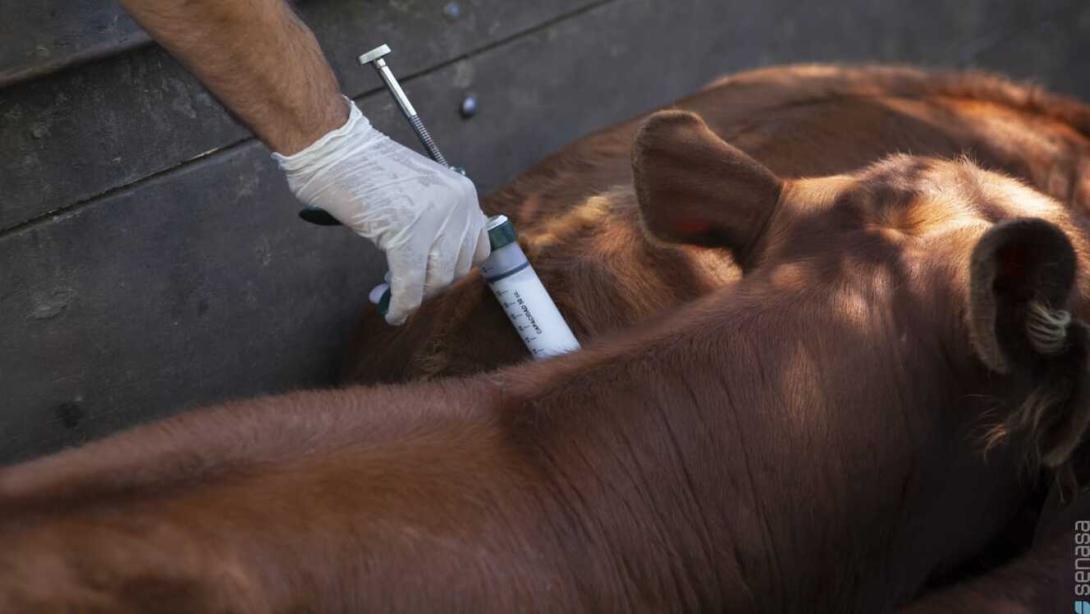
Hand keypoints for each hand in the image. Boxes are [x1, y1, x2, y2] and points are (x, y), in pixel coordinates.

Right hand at [274, 99, 489, 324]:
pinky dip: (400, 305)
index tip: (430, 275)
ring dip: (415, 294)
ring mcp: (434, 219)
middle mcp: (458, 205)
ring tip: (390, 291)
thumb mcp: (421, 192)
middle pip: (458, 268)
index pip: (477, 248)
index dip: (453, 268)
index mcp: (464, 193)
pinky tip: (390, 311)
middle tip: (404, 286)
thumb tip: (438, 265)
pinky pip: (410, 285)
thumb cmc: (365, 170)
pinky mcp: (406, 235)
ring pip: (436, 281)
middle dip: (430, 284)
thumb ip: (439, 221)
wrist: (333, 147)